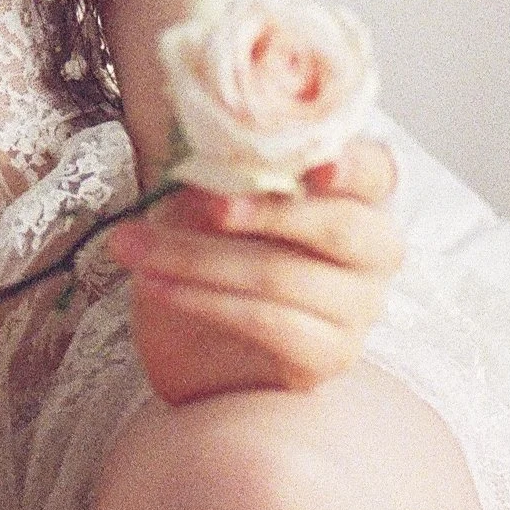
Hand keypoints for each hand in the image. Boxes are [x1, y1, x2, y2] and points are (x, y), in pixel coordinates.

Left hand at [106, 137, 402, 407]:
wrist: (197, 341)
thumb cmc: (217, 251)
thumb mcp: (211, 200)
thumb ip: (221, 172)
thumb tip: (200, 154)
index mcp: (360, 194)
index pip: (375, 171)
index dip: (353, 166)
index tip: (317, 166)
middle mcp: (374, 250)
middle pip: (335, 226)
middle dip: (265, 212)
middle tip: (206, 205)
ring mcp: (358, 307)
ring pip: (283, 276)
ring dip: (197, 259)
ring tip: (134, 247)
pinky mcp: (329, 354)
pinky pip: (267, 323)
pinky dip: (203, 301)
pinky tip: (155, 286)